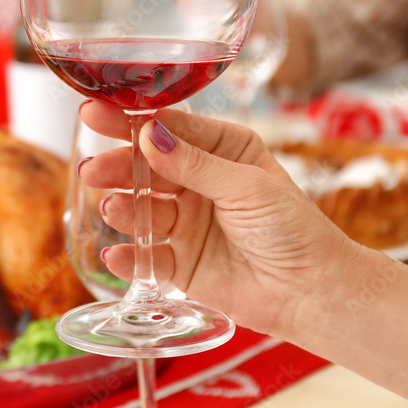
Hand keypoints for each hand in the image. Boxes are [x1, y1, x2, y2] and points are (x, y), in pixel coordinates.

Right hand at [78, 102, 360, 338]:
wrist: (314, 293)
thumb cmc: (295, 229)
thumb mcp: (247, 186)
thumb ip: (195, 164)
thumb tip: (150, 136)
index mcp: (221, 150)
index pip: (168, 128)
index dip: (130, 122)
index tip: (95, 114)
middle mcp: (198, 183)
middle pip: (146, 168)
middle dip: (118, 168)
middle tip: (93, 170)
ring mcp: (186, 224)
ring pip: (143, 210)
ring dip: (124, 208)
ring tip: (114, 207)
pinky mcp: (180, 264)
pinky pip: (147, 258)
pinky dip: (130, 256)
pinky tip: (117, 254)